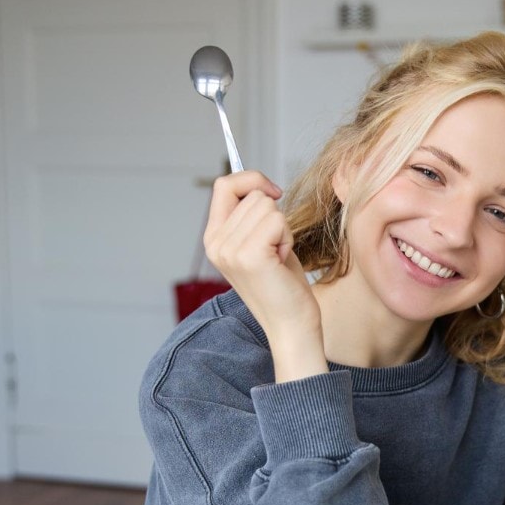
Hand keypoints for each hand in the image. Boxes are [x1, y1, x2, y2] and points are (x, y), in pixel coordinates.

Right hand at [203, 171, 324, 380]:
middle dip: (274, 217)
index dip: (252, 179)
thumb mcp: (261, 243)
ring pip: (267, 206)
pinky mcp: (249, 255)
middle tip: (275, 250)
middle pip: (253, 194)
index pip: (224, 185)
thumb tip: (259, 183)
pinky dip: (288, 238)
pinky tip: (282, 262)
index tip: (274, 193)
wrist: (291, 324)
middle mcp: (215, 243)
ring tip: (278, 258)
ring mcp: (229, 250)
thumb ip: (251, 216)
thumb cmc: (282, 284)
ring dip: (283, 230)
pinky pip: (278, 220)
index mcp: (213, 238)